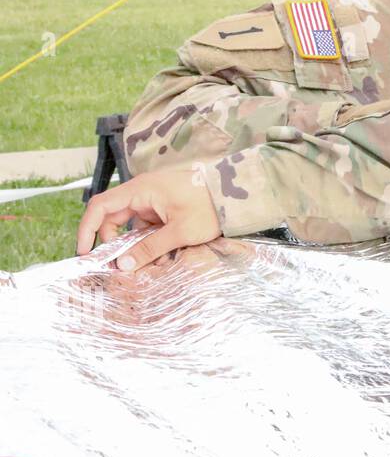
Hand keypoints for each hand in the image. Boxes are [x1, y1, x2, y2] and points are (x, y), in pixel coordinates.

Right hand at [76, 170, 220, 268]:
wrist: (237, 195)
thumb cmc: (210, 208)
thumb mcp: (179, 232)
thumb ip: (149, 249)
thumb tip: (122, 265)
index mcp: (141, 190)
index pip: (100, 206)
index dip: (87, 229)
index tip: (85, 252)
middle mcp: (143, 191)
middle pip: (112, 217)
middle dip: (111, 241)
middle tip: (115, 264)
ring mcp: (154, 198)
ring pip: (130, 223)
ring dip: (131, 242)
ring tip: (138, 262)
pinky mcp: (164, 206)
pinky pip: (145, 223)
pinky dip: (146, 238)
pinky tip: (155, 254)